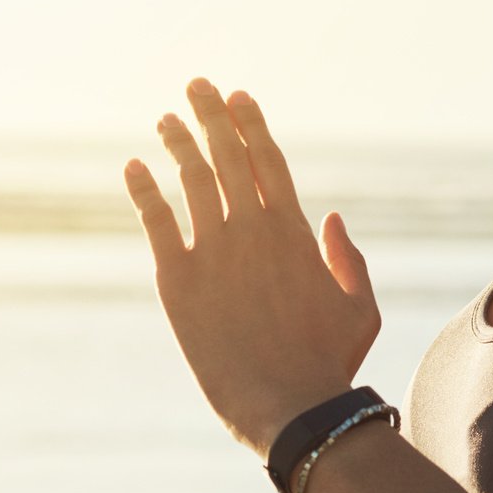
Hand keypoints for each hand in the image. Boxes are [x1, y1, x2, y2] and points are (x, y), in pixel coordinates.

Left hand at [122, 78, 382, 458]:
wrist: (288, 406)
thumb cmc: (328, 364)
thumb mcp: (360, 308)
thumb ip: (348, 259)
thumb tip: (331, 218)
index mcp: (293, 231)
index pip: (268, 160)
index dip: (251, 124)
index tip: (238, 98)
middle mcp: (251, 227)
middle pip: (228, 154)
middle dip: (212, 114)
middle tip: (197, 86)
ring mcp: (212, 249)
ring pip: (191, 177)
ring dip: (177, 141)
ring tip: (165, 119)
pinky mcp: (177, 278)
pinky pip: (155, 219)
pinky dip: (143, 188)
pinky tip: (132, 166)